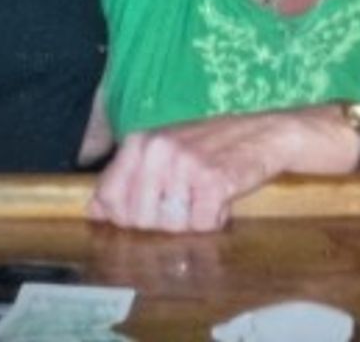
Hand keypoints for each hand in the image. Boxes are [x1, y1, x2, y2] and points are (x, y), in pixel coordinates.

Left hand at [87, 111, 296, 232]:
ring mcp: (185, 164)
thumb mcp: (164, 151)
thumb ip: (127, 177)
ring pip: (170, 226)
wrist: (265, 133)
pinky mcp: (213, 181)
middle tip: (185, 199)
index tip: (151, 206)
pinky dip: (215, 219)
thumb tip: (94, 210)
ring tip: (205, 194)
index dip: (127, 214)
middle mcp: (158, 149)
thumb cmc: (212, 146)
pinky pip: (201, 225)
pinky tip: (222, 198)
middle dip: (163, 220)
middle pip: (138, 220)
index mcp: (140, 141)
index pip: (108, 198)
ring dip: (191, 220)